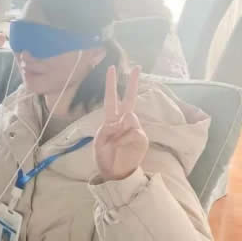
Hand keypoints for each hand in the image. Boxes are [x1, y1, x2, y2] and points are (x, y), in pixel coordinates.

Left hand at [94, 66, 148, 181]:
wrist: (115, 173)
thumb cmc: (104, 157)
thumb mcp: (100, 142)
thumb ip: (108, 129)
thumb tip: (125, 119)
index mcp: (110, 120)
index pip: (111, 98)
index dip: (111, 84)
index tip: (111, 68)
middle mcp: (123, 122)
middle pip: (129, 99)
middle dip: (132, 83)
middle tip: (137, 67)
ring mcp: (134, 129)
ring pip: (131, 118)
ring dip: (123, 128)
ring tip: (117, 143)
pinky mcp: (142, 138)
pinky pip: (136, 133)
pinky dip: (128, 139)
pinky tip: (124, 146)